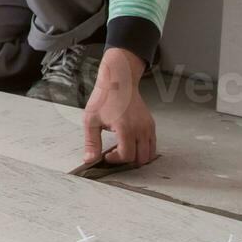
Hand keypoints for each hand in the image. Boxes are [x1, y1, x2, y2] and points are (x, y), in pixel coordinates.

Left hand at [82, 47, 156, 164]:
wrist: (118, 81)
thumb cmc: (104, 98)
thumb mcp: (91, 120)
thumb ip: (91, 142)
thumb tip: (90, 160)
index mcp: (126, 129)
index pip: (127, 156)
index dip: (116, 160)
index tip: (107, 155)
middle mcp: (141, 129)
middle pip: (141, 158)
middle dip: (127, 161)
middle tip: (115, 153)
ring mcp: (148, 127)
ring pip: (149, 154)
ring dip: (137, 157)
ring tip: (122, 149)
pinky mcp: (151, 124)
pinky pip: (152, 144)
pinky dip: (143, 149)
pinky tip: (130, 143)